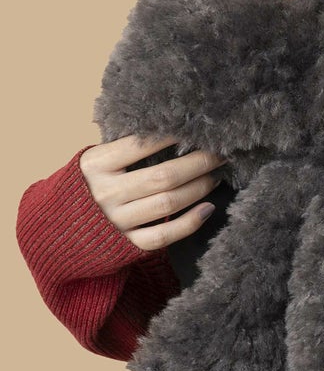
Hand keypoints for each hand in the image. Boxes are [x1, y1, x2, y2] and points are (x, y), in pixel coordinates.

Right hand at [79, 134, 227, 250]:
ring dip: (199, 187)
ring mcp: (116, 221)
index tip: (196, 127)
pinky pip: (164, 235)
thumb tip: (173, 125)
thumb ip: (125, 148)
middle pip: (163, 176)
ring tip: (216, 174)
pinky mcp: (126, 245)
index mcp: (95, 165)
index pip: (140, 145)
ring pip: (168, 203)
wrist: (57, 229)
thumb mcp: (95, 160)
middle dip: (199, 162)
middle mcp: (105, 193)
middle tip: (220, 152)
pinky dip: (190, 223)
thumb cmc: (88, 184)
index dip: (172, 135)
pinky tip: (208, 208)